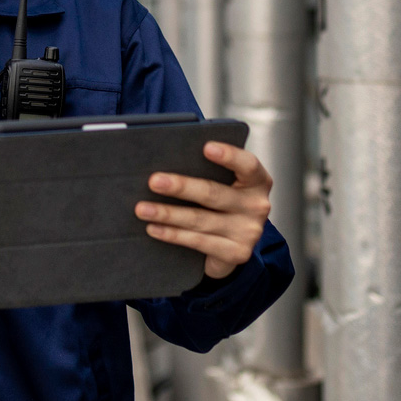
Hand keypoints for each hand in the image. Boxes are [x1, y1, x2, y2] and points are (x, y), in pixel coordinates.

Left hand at [135, 142, 272, 280]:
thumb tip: (171, 156)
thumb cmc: (224, 202)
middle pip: (213, 194)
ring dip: (167, 214)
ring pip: (200, 220)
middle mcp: (257, 205)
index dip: (228, 155)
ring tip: (143, 209)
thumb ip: (209, 170)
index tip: (206, 148)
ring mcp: (248, 232)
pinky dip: (172, 234)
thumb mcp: (227, 183)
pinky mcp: (235, 253)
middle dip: (181, 187)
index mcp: (257, 180)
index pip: (247, 164)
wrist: (234, 244)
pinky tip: (154, 228)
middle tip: (154, 181)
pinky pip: (197, 242)